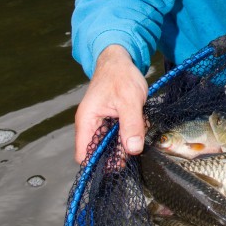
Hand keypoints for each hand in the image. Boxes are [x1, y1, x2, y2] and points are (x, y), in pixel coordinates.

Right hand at [74, 44, 148, 163]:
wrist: (121, 59)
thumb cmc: (120, 76)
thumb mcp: (130, 100)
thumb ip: (131, 125)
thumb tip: (133, 150)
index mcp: (87, 121)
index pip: (84, 155)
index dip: (99, 164)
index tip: (119, 166)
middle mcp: (91, 125)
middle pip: (100, 152)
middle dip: (119, 153)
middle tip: (136, 145)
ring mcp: (101, 123)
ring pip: (113, 144)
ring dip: (128, 141)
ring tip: (139, 127)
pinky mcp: (111, 121)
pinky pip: (120, 135)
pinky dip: (131, 132)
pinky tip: (140, 122)